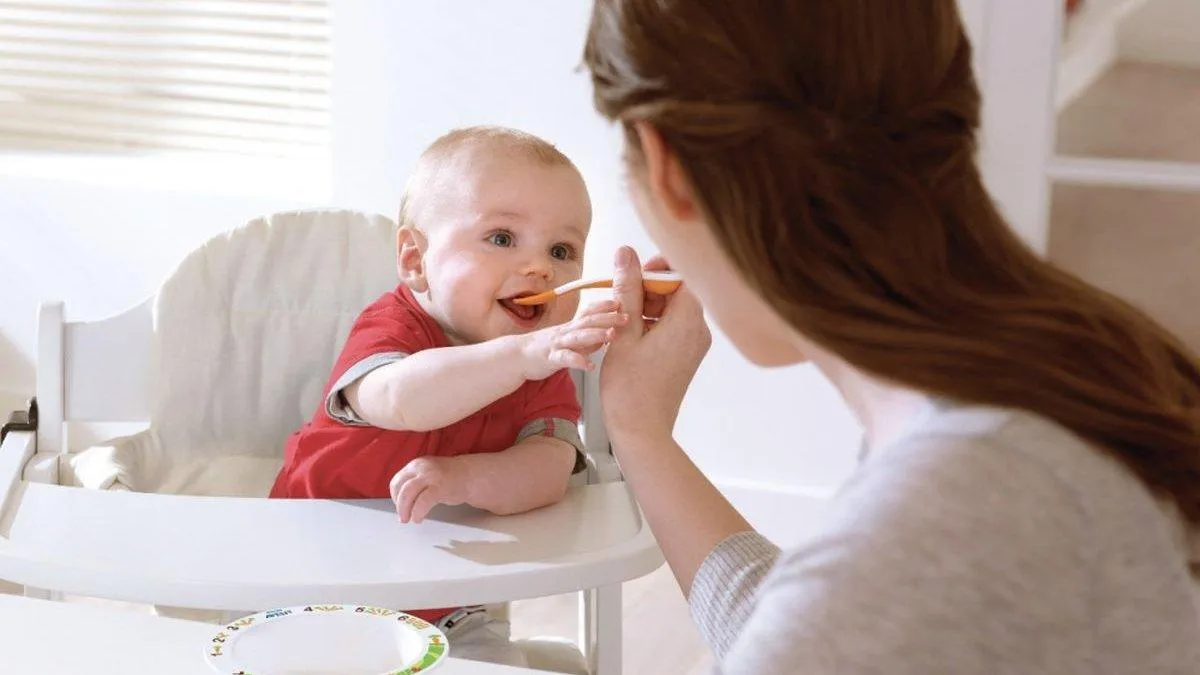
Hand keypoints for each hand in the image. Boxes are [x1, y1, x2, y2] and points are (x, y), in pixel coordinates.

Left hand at [389, 456, 470, 523]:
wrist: (471, 476)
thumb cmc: (449, 479)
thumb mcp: (427, 475)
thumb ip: (413, 483)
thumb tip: (400, 501)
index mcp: (416, 464)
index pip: (397, 481)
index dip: (394, 496)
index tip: (398, 506)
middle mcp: (422, 468)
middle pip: (401, 488)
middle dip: (398, 505)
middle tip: (402, 517)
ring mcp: (431, 476)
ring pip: (408, 494)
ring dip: (405, 509)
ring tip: (408, 519)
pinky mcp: (440, 487)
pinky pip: (422, 502)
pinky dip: (417, 512)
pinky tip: (418, 518)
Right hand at [517, 299, 628, 379]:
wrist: (517, 356)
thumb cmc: (545, 348)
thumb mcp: (569, 340)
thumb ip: (589, 337)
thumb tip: (608, 333)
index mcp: (571, 327)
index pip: (589, 312)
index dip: (604, 306)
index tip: (621, 302)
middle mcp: (566, 332)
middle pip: (588, 321)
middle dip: (607, 318)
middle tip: (626, 317)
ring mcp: (558, 344)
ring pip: (578, 337)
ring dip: (596, 335)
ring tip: (612, 335)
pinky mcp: (550, 358)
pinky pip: (565, 359)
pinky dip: (578, 361)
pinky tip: (590, 366)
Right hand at [601, 247, 710, 443]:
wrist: (642, 430)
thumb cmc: (630, 387)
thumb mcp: (623, 331)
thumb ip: (627, 289)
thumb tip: (626, 253)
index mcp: (687, 321)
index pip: (683, 274)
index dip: (657, 268)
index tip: (633, 275)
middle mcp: (699, 331)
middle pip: (679, 290)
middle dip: (648, 288)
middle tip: (621, 300)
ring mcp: (696, 344)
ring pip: (674, 309)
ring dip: (648, 306)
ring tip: (621, 323)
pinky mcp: (688, 355)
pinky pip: (674, 327)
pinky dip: (653, 323)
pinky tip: (630, 336)